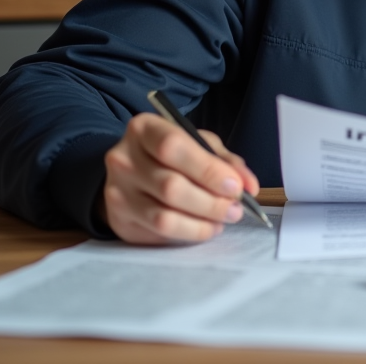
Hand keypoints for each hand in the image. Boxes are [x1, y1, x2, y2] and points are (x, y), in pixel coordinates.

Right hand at [101, 113, 259, 243]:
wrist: (132, 172)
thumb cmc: (171, 155)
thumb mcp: (198, 144)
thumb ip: (225, 161)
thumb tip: (249, 187)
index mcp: (144, 129)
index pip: (173, 147)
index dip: (208, 170)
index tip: (235, 186)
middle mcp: (123, 159)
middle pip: (171, 187)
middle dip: (212, 202)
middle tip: (236, 208)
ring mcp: (116, 192)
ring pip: (164, 217)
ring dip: (202, 223)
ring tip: (222, 219)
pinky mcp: (120, 220)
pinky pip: (159, 234)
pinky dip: (190, 234)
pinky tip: (204, 226)